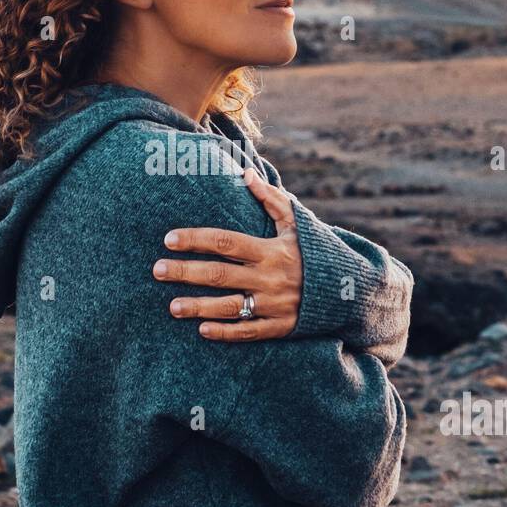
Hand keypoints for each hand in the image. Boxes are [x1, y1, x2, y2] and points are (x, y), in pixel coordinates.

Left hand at [153, 167, 302, 339]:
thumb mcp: (298, 223)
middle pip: (220, 274)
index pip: (226, 242)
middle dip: (186, 272)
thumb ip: (271, 199)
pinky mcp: (281, 327)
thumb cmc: (316, 251)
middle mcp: (271, 277)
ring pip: (230, 307)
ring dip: (199, 306)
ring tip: (172, 306)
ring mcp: (275, 304)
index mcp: (272, 249)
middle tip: (157, 270)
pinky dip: (226, 332)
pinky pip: (249, 331)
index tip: (169, 239)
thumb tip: (245, 174)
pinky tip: (202, 330)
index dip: (196, 239)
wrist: (349, 290)